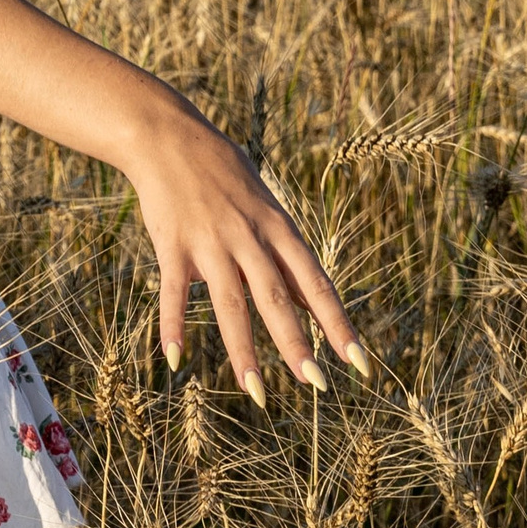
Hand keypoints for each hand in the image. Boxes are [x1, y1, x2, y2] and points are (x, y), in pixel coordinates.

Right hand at [125, 99, 366, 400]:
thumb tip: (304, 298)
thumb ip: (282, 250)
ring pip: (231, 304)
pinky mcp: (173, 244)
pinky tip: (176, 360)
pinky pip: (175, 293)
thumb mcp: (263, 203)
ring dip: (244, 351)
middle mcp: (248, 238)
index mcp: (277, 228)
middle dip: (298, 345)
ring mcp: (210, 242)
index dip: (338, 325)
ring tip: (257, 393)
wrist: (166, 135)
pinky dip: (174, 327)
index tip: (359, 364)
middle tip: (317, 386)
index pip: (315, 284)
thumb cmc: (221, 170)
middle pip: (276, 299)